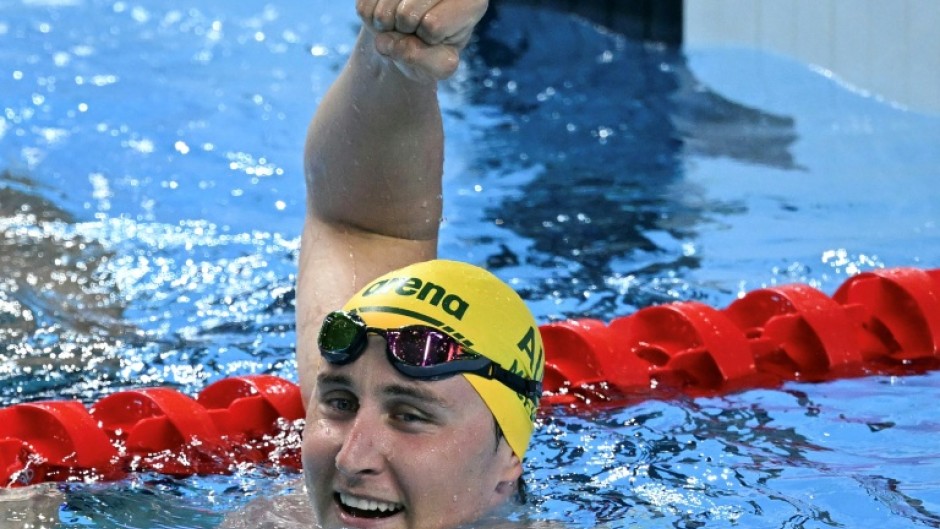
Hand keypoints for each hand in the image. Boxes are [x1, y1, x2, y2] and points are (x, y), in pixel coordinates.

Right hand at [356, 0, 488, 81]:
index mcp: (472, 1)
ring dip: (385, 27)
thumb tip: (394, 44)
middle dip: (404, 33)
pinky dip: (370, 18)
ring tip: (399, 24)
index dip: (427, 40)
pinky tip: (387, 14)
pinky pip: (365, 4)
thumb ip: (430, 63)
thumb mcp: (441, 65)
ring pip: (384, 8)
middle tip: (412, 31)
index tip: (434, 38)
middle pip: (407, 14)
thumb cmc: (432, 51)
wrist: (405, 36)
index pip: (433, 25)